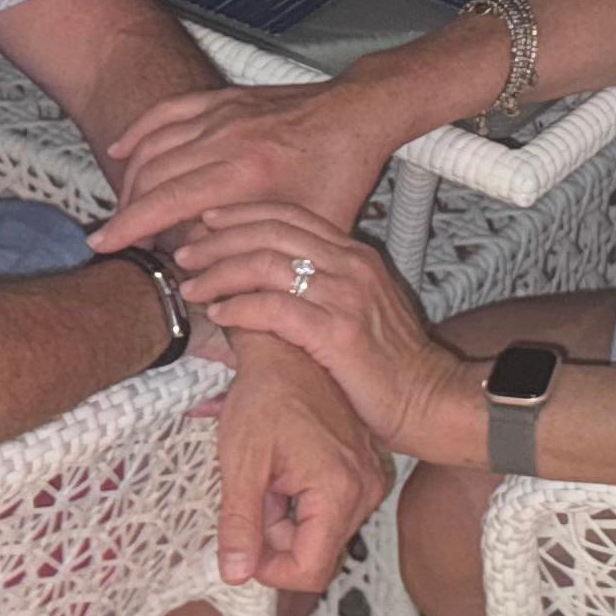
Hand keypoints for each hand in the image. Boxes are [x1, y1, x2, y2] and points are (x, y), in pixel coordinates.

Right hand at [93, 81, 396, 249]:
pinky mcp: (220, 99)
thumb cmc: (340, 171)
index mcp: (247, 172)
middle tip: (120, 241)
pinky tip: (121, 152)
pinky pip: (165, 112)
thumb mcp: (306, 225)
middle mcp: (225, 138)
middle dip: (127, 211)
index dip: (129, 226)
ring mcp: (220, 115)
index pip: (167, 201)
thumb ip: (258, 249)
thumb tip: (209, 274)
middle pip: (151, 176)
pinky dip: (138, 133)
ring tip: (124, 212)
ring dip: (130, 180)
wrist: (357, 115)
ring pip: (152, 146)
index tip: (104, 246)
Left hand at [171, 208, 477, 464]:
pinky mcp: (337, 332)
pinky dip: (242, 308)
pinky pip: (276, 308)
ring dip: (222, 273)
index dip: (244, 214)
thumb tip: (268, 291)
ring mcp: (346, 296)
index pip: (291, 216)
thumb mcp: (358, 312)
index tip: (208, 221)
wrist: (431, 400)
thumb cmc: (391, 367)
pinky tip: (222, 316)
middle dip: (220, 239)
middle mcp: (351, 266)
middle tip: (185, 252)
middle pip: (271, 232)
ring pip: (267, 264)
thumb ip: (320, 291)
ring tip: (194, 288)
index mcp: (355, 256)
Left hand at [207, 335, 387, 591]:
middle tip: (252, 493)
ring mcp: (369, 482)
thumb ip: (240, 524)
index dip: (270, 571)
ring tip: (267, 476)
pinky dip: (301, 502)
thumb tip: (235, 574)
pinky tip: (284, 470)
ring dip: (286, 518)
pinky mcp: (365, 473)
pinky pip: (331, 511)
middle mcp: (365, 491)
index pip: (310, 570)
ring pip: (322, 534)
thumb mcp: (242, 463)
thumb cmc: (265, 396)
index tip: (242, 547)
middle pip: (316, 553)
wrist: (289, 351)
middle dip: (275, 537)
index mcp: (339, 492)